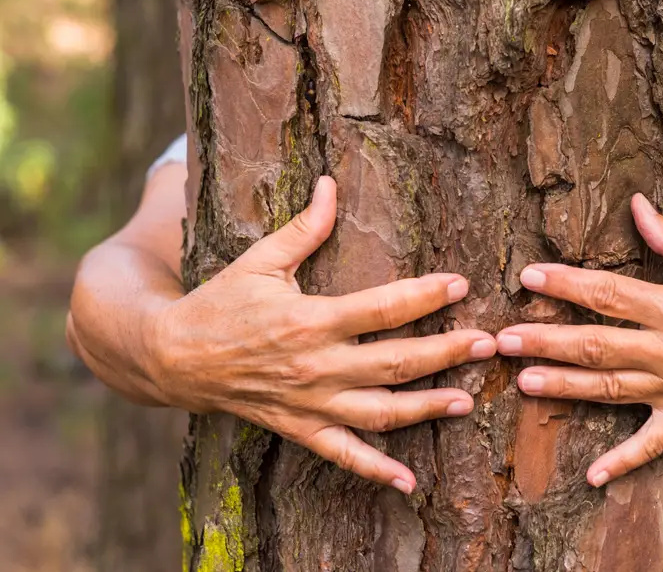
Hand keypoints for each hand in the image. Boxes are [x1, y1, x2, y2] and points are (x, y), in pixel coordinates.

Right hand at [149, 177, 495, 492]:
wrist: (172, 356)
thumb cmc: (221, 301)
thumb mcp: (260, 259)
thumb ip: (304, 228)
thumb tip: (331, 184)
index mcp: (310, 320)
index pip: (382, 308)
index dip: (426, 296)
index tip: (460, 285)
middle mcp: (316, 366)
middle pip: (395, 362)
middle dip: (446, 352)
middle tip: (487, 343)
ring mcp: (310, 403)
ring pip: (381, 412)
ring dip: (427, 407)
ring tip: (468, 399)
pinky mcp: (300, 429)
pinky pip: (343, 456)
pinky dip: (376, 471)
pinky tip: (410, 481)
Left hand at [496, 194, 662, 487]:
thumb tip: (635, 207)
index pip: (608, 295)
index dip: (565, 285)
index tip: (528, 277)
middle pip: (597, 347)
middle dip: (546, 342)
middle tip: (502, 340)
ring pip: (611, 391)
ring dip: (564, 389)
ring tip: (522, 384)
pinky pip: (655, 445)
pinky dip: (624, 462)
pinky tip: (592, 478)